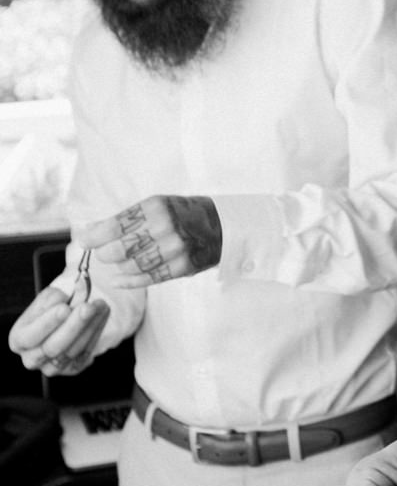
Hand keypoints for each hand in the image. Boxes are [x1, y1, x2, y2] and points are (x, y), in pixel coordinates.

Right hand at [7, 286, 109, 375]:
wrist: (65, 321)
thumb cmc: (52, 308)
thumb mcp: (46, 299)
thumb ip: (51, 298)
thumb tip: (63, 297)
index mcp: (18, 340)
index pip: (30, 336)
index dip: (48, 323)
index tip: (65, 308)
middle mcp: (32, 358)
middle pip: (52, 347)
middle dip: (73, 326)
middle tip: (88, 307)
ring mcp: (52, 368)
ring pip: (72, 350)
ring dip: (90, 326)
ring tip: (100, 305)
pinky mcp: (72, 369)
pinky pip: (86, 353)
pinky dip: (96, 332)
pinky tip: (102, 315)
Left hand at [75, 195, 222, 286]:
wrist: (221, 226)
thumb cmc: (182, 213)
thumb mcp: (156, 205)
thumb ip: (125, 219)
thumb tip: (89, 231)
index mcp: (156, 208)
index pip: (114, 226)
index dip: (94, 236)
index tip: (85, 240)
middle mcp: (166, 228)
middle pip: (119, 250)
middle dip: (104, 254)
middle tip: (104, 253)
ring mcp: (175, 250)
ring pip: (131, 267)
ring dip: (118, 267)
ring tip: (119, 262)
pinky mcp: (182, 267)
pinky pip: (147, 279)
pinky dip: (129, 281)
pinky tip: (119, 279)